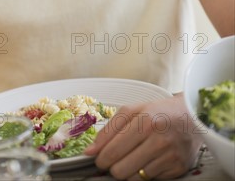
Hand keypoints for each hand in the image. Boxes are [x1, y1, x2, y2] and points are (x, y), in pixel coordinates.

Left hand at [85, 94, 202, 179]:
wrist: (193, 116)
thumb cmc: (159, 111)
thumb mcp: (133, 110)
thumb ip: (109, 129)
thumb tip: (90, 151)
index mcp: (144, 121)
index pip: (112, 152)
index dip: (101, 159)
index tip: (100, 158)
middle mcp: (158, 140)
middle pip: (120, 170)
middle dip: (113, 166)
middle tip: (116, 158)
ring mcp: (170, 156)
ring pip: (134, 179)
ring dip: (128, 171)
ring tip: (133, 157)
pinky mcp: (178, 169)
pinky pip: (151, 180)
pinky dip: (145, 173)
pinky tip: (149, 159)